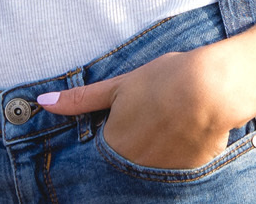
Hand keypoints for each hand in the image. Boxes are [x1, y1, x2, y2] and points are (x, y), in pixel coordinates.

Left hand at [37, 45, 241, 170]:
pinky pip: (177, 169)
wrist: (212, 89)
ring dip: (157, 151)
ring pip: (152, 167)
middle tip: (152, 124)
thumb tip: (42, 102)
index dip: (115, 137)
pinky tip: (189, 133)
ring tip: (171, 125)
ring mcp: (161, 173)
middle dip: (136, 146)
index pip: (103, 154)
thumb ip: (81, 99)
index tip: (127, 126)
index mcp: (114, 144)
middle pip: (127, 162)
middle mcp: (134, 166)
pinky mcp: (188, 174)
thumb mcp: (120, 85)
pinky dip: (180, 154)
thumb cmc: (164, 80)